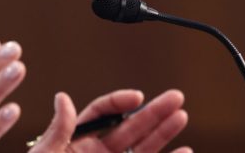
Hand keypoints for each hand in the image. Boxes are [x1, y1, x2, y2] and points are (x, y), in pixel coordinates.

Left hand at [29, 89, 189, 152]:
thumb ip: (59, 130)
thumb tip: (63, 96)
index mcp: (78, 141)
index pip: (102, 113)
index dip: (120, 103)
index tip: (137, 98)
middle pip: (130, 127)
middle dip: (153, 112)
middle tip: (176, 97)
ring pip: (143, 148)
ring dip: (163, 133)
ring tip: (181, 116)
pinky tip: (185, 151)